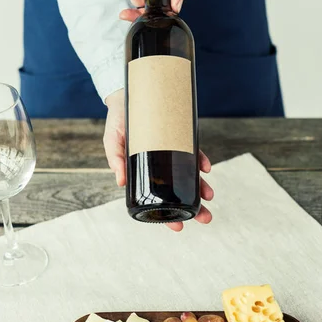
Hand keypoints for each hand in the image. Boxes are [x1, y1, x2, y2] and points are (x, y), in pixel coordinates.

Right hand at [103, 89, 213, 230]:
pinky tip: (205, 168)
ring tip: (209, 196)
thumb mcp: (112, 140)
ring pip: (191, 176)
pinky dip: (201, 161)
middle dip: (195, 206)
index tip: (179, 227)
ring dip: (202, 187)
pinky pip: (195, 152)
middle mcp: (162, 167)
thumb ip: (115, 159)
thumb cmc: (118, 121)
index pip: (159, 201)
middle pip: (180, 192)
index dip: (168, 216)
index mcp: (145, 174)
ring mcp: (173, 153)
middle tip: (206, 218)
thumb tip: (120, 181)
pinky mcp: (181, 138)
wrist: (129, 94)